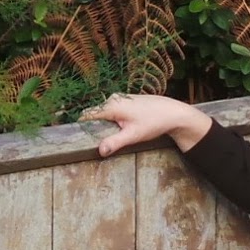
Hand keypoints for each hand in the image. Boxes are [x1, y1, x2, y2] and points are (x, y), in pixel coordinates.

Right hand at [80, 94, 212, 155]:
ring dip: (104, 125)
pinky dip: (112, 120)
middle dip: (94, 127)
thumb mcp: (134, 135)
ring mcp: (120, 99)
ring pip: (104, 113)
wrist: (173, 113)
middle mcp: (113, 99)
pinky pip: (112, 111)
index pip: (87, 115)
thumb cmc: (154, 122)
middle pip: (95, 114)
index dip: (81, 126)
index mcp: (111, 106)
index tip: (77, 137)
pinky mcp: (126, 101)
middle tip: (94, 142)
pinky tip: (120, 129)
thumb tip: (100, 151)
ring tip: (108, 137)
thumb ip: (115, 142)